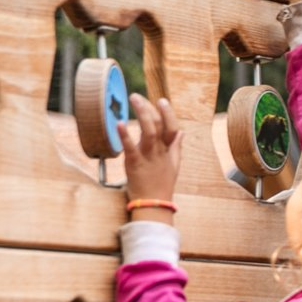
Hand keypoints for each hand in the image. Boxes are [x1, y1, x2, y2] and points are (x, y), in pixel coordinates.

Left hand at [121, 92, 181, 208]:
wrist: (153, 205)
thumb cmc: (162, 185)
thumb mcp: (174, 165)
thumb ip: (176, 147)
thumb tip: (182, 133)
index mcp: (169, 151)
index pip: (172, 127)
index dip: (168, 113)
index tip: (162, 101)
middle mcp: (160, 151)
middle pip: (158, 125)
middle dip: (150, 108)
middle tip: (137, 96)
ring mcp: (148, 157)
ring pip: (149, 131)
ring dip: (142, 113)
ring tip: (133, 99)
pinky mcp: (135, 164)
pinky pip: (131, 147)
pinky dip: (125, 134)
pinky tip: (120, 123)